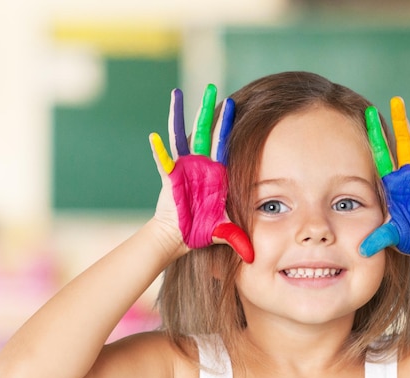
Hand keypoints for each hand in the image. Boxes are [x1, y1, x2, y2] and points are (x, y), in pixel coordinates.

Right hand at [149, 85, 253, 262]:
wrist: (180, 238)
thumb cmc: (203, 231)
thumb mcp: (226, 231)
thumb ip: (240, 238)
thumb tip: (255, 256)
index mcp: (217, 173)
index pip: (225, 143)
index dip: (229, 124)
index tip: (234, 103)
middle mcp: (201, 165)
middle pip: (205, 132)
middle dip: (209, 111)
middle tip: (213, 88)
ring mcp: (183, 168)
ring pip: (182, 136)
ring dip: (180, 116)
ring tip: (177, 94)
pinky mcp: (169, 176)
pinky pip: (163, 160)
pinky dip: (159, 150)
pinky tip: (154, 136)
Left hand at [359, 97, 409, 256]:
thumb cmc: (405, 237)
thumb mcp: (389, 236)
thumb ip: (378, 239)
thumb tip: (362, 251)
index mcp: (392, 183)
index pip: (380, 154)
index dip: (375, 135)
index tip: (367, 113)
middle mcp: (408, 175)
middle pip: (404, 143)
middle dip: (400, 122)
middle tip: (396, 99)